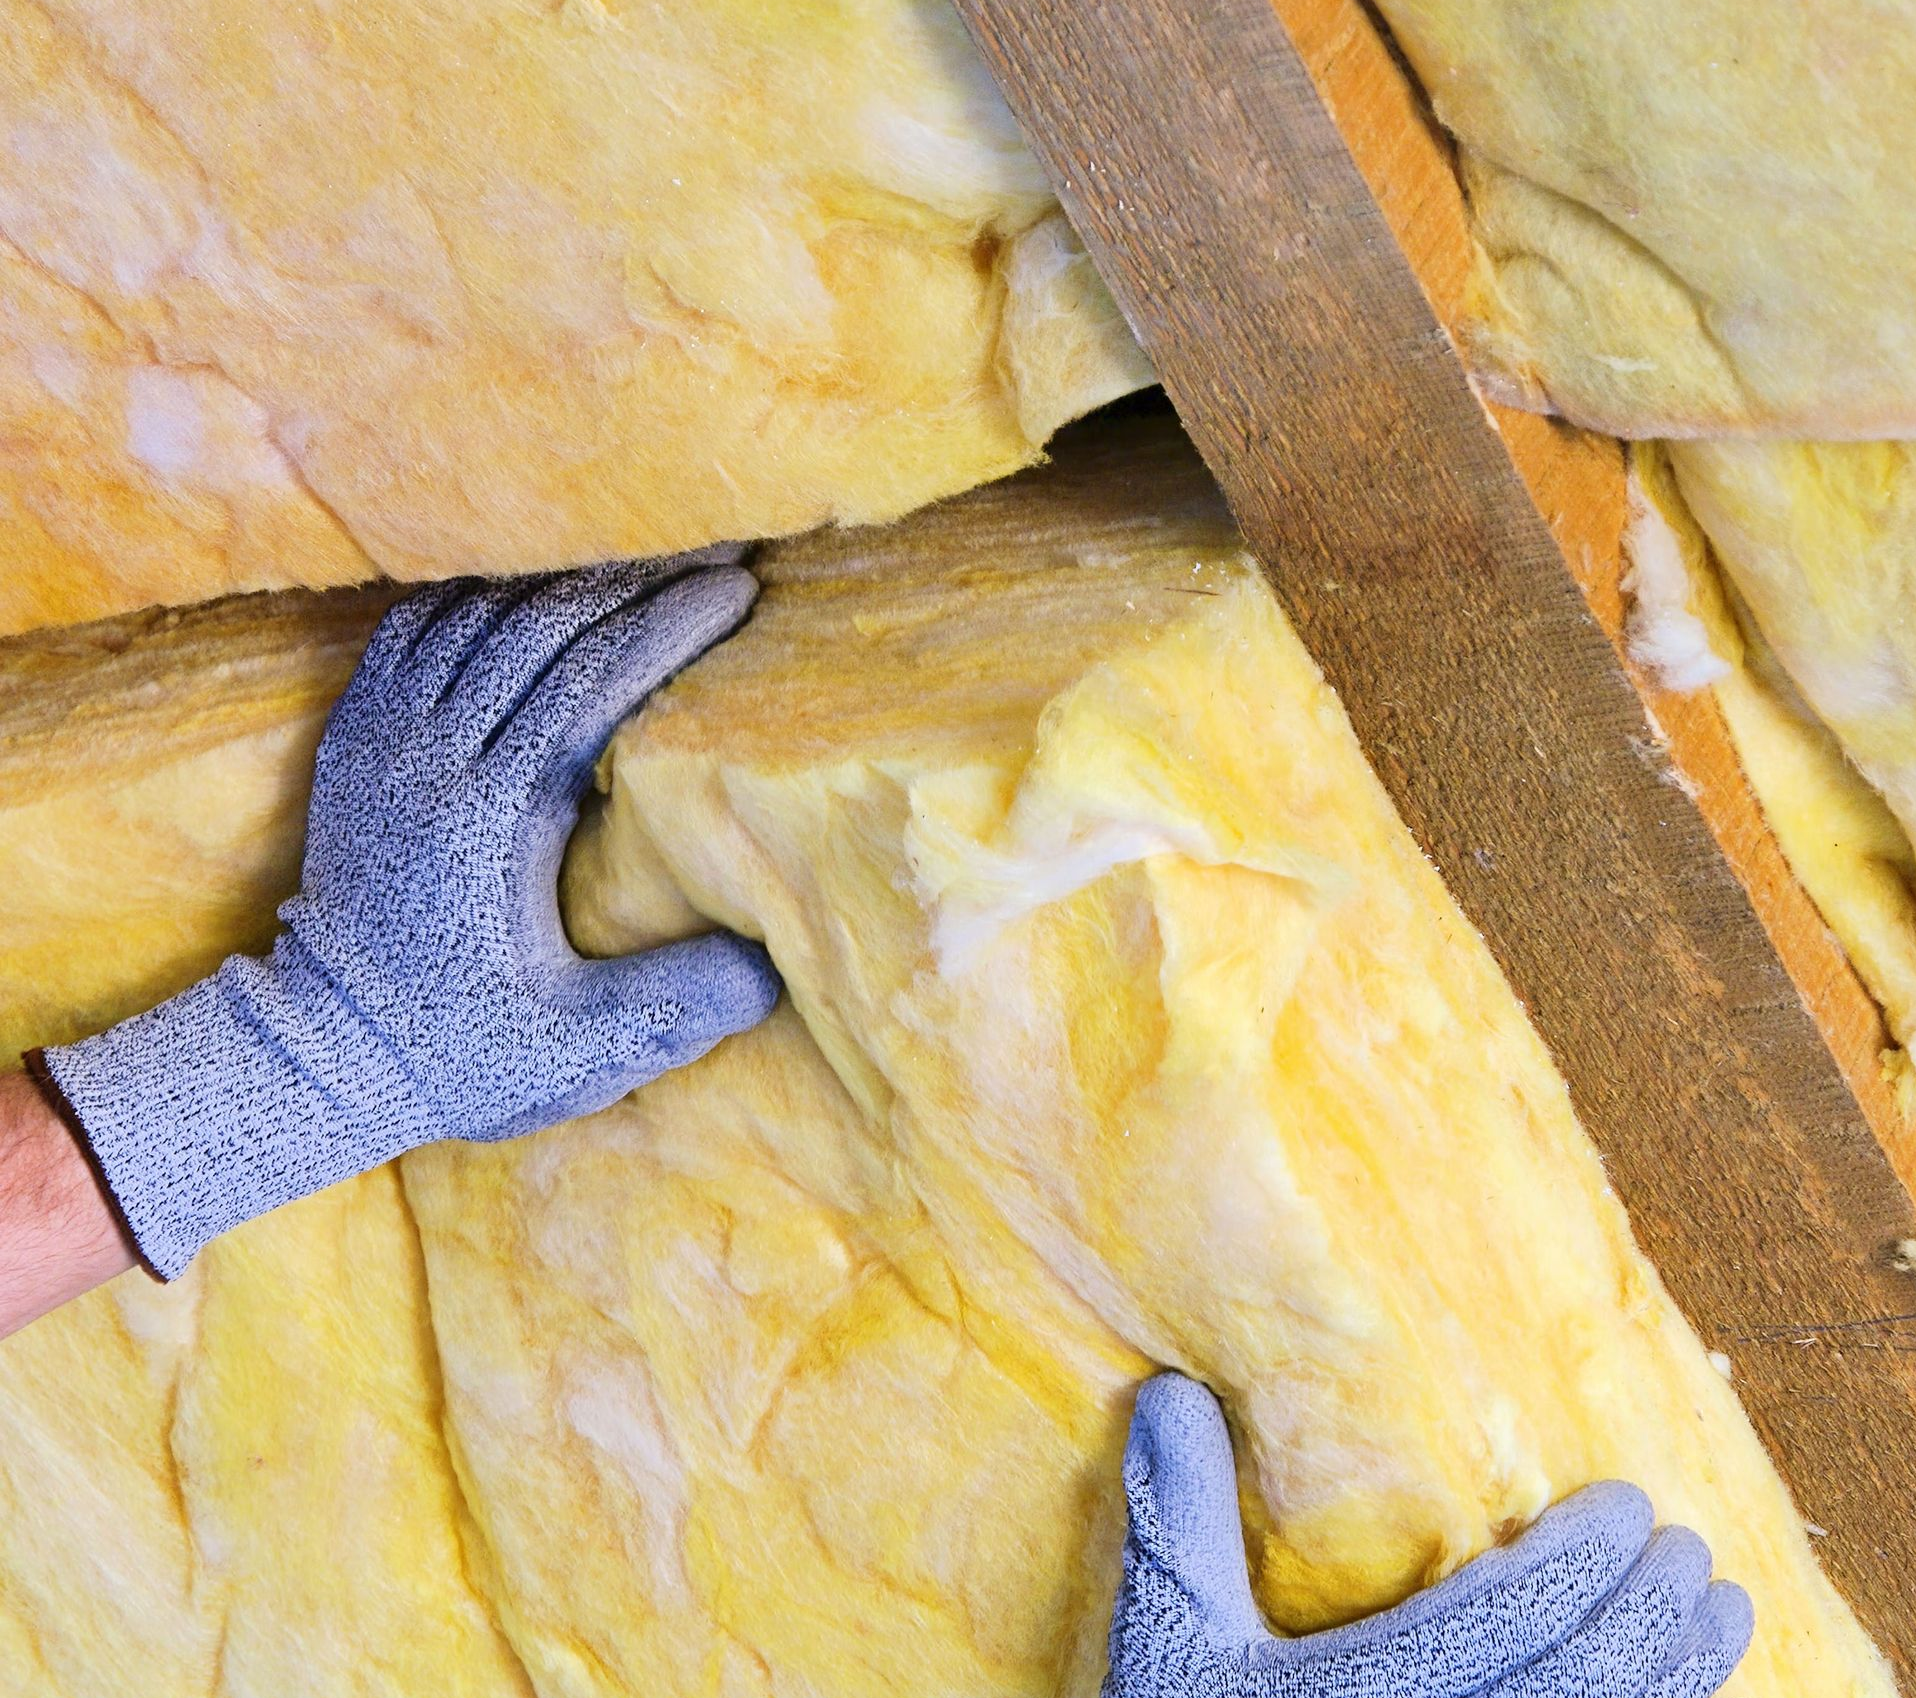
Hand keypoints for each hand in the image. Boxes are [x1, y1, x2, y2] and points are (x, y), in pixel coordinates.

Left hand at [37, 557, 781, 1278]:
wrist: (321, 1051)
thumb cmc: (459, 1052)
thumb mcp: (575, 1052)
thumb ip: (673, 1005)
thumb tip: (773, 964)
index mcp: (491, 814)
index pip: (589, 680)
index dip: (668, 625)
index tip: (739, 590)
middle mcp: (430, 757)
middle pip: (540, 626)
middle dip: (637, 581)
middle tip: (717, 555)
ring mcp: (384, 739)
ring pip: (480, 614)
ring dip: (568, 582)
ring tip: (647, 565)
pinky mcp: (357, 738)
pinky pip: (418, 628)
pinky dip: (484, 595)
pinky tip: (537, 593)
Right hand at [1104, 1374, 1752, 1697]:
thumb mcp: (1169, 1638)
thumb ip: (1177, 1518)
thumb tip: (1171, 1391)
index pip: (1508, 1622)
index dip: (1579, 1560)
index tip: (1625, 1504)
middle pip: (1584, 1683)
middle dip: (1650, 1611)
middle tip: (1689, 1547)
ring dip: (1679, 1678)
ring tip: (1721, 1613)